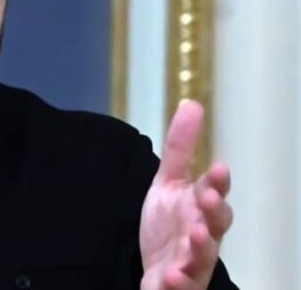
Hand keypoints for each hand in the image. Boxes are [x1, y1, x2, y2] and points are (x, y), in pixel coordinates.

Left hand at [140, 101, 232, 289]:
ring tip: (195, 236)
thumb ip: (180, 149)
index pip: (213, 193)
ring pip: (202, 257)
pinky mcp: (177, 285)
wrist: (157, 270)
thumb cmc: (170, 225)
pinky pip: (180, 286)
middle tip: (208, 199)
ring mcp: (191, 263)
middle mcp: (203, 236)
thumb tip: (192, 104)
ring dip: (201, 247)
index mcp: (200, 210)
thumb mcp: (169, 184)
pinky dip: (177, 283)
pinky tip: (169, 276)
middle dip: (215, 212)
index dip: (217, 183)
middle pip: (215, 225)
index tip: (219, 167)